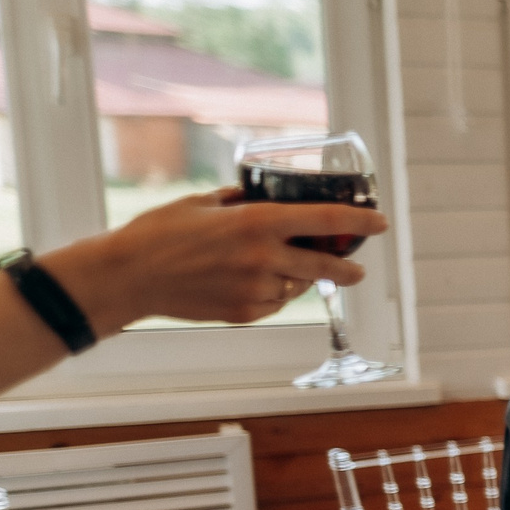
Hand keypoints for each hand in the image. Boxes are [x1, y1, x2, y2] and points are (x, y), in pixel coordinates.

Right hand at [47, 190, 384, 331]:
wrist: (129, 276)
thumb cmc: (161, 232)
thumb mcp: (205, 202)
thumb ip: (244, 200)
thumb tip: (270, 197)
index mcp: (257, 222)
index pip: (326, 221)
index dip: (359, 221)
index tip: (380, 223)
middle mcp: (264, 257)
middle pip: (328, 264)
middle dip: (348, 267)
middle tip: (357, 267)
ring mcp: (257, 289)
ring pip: (300, 285)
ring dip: (300, 277)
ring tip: (277, 266)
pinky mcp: (247, 313)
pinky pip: (277, 302)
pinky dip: (275, 292)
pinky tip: (253, 282)